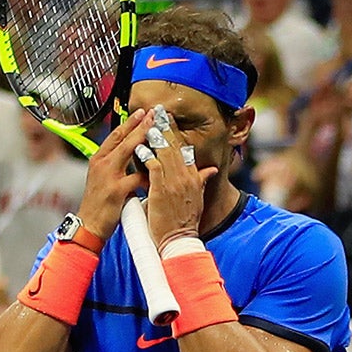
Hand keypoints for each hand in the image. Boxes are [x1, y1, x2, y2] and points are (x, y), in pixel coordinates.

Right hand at [76, 108, 151, 238]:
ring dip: (143, 139)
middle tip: (153, 113)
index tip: (143, 112)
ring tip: (158, 132)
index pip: (116, 135)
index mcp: (99, 159)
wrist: (88, 225)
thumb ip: (116, 165)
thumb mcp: (103, 178)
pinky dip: (148, 174)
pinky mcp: (115, 191)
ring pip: (127, 151)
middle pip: (122, 137)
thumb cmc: (99, 204)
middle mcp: (101, 163)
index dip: (130, 123)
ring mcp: (108, 176)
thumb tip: (131, 154)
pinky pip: (135, 178)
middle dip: (139, 124)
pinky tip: (158, 171)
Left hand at [141, 111, 216, 245]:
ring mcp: (174, 182)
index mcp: (194, 177)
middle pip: (174, 146)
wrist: (179, 240)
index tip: (168, 119)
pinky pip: (154, 167)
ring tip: (147, 122)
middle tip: (157, 111)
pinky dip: (147, 156)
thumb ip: (202, 180)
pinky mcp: (162, 189)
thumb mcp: (198, 198)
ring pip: (164, 153)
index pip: (184, 149)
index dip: (175, 133)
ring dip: (155, 136)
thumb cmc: (184, 222)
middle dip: (165, 127)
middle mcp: (186, 176)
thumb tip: (211, 170)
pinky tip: (140, 147)